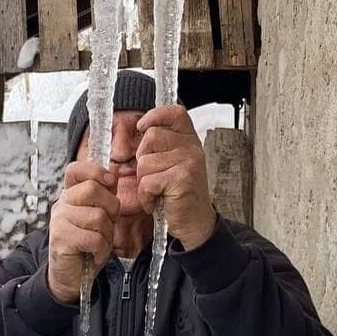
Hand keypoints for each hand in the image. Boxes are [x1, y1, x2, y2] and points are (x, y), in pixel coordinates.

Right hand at [47, 160, 120, 303]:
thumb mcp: (99, 216)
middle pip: (92, 190)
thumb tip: (114, 172)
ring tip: (98, 243)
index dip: (95, 171)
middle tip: (107, 224)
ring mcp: (59, 220)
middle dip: (111, 208)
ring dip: (106, 234)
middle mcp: (62, 204)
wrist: (71, 276)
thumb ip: (104, 195)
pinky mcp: (61, 239)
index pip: (76, 170)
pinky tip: (93, 253)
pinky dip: (101, 249)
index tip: (110, 182)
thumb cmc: (87, 245)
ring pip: (97, 216)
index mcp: (70, 195)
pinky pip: (94, 238)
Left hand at [135, 105, 215, 249]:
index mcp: (190, 140)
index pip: (174, 113)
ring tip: (158, 192)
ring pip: (145, 162)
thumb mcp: (175, 163)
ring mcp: (189, 162)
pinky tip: (157, 202)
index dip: (155, 115)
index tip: (142, 126)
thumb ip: (163, 144)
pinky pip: (147, 182)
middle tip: (155, 177)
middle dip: (143, 159)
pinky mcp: (182, 179)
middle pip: (150, 137)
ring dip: (143, 182)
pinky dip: (146, 196)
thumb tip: (140, 127)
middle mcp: (192, 148)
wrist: (196, 223)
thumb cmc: (180, 193)